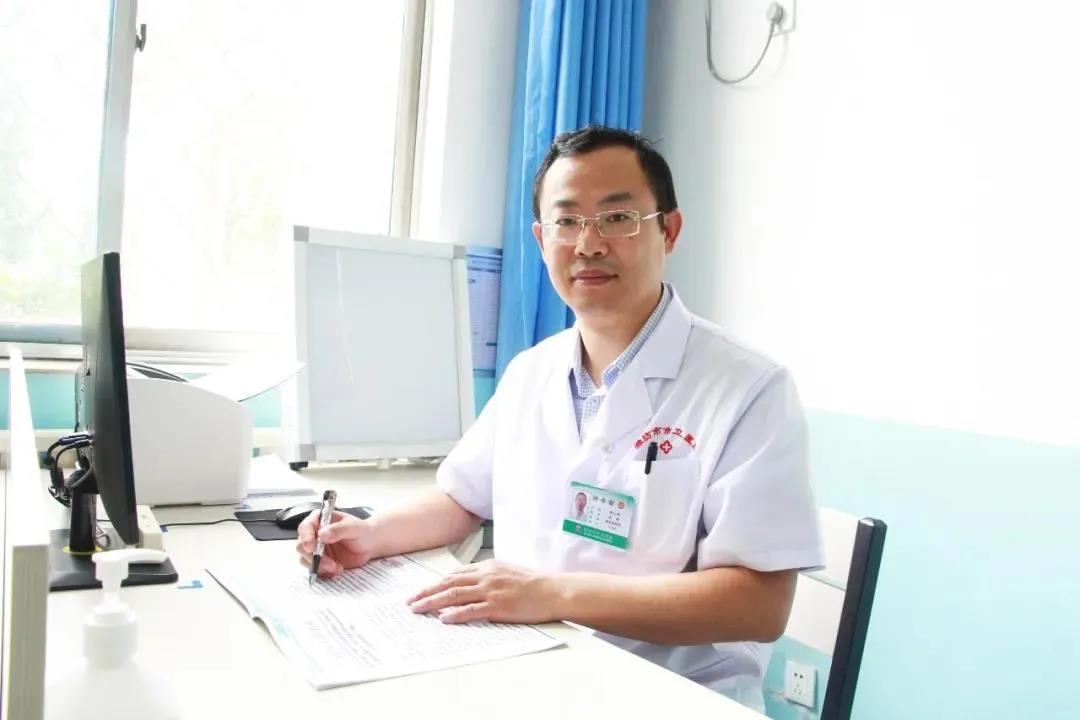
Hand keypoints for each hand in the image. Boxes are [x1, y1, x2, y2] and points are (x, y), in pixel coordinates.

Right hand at [296, 510, 377, 578]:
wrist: (370, 545)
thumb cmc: (362, 531)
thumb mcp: (354, 528)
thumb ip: (339, 529)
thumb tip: (322, 534)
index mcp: (320, 520)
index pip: (305, 527)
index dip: (306, 537)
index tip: (311, 547)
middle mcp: (314, 534)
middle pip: (302, 546)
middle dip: (314, 556)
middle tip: (329, 563)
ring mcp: (316, 549)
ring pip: (306, 559)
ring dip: (320, 566)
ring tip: (337, 567)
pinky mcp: (320, 561)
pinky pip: (315, 569)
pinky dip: (324, 572)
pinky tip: (337, 570)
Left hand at [406, 560, 562, 624]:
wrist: (553, 590)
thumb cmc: (534, 584)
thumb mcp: (508, 572)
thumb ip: (488, 576)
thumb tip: (471, 584)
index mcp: (488, 567)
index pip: (455, 574)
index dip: (436, 582)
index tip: (423, 590)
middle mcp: (486, 576)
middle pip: (449, 583)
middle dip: (427, 592)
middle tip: (411, 601)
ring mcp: (491, 591)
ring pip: (454, 595)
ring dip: (433, 602)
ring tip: (418, 609)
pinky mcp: (498, 606)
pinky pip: (471, 610)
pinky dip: (455, 614)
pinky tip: (443, 618)